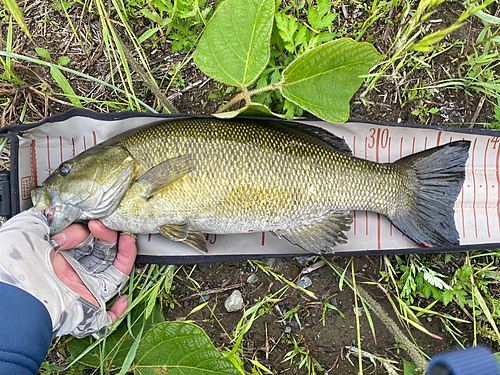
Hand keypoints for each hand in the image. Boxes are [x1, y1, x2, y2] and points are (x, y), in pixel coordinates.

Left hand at [0, 209, 136, 336]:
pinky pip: (106, 316)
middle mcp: (72, 272)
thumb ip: (55, 218)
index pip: (88, 238)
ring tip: (127, 239)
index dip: (97, 228)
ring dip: (126, 256)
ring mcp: (81, 290)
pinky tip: (122, 295)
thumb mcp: (31, 226)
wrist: (12, 294)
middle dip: (111, 236)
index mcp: (59, 254)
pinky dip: (118, 309)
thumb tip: (79, 227)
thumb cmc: (15, 262)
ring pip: (115, 275)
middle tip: (107, 225)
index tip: (97, 218)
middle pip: (105, 253)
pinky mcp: (86, 310)